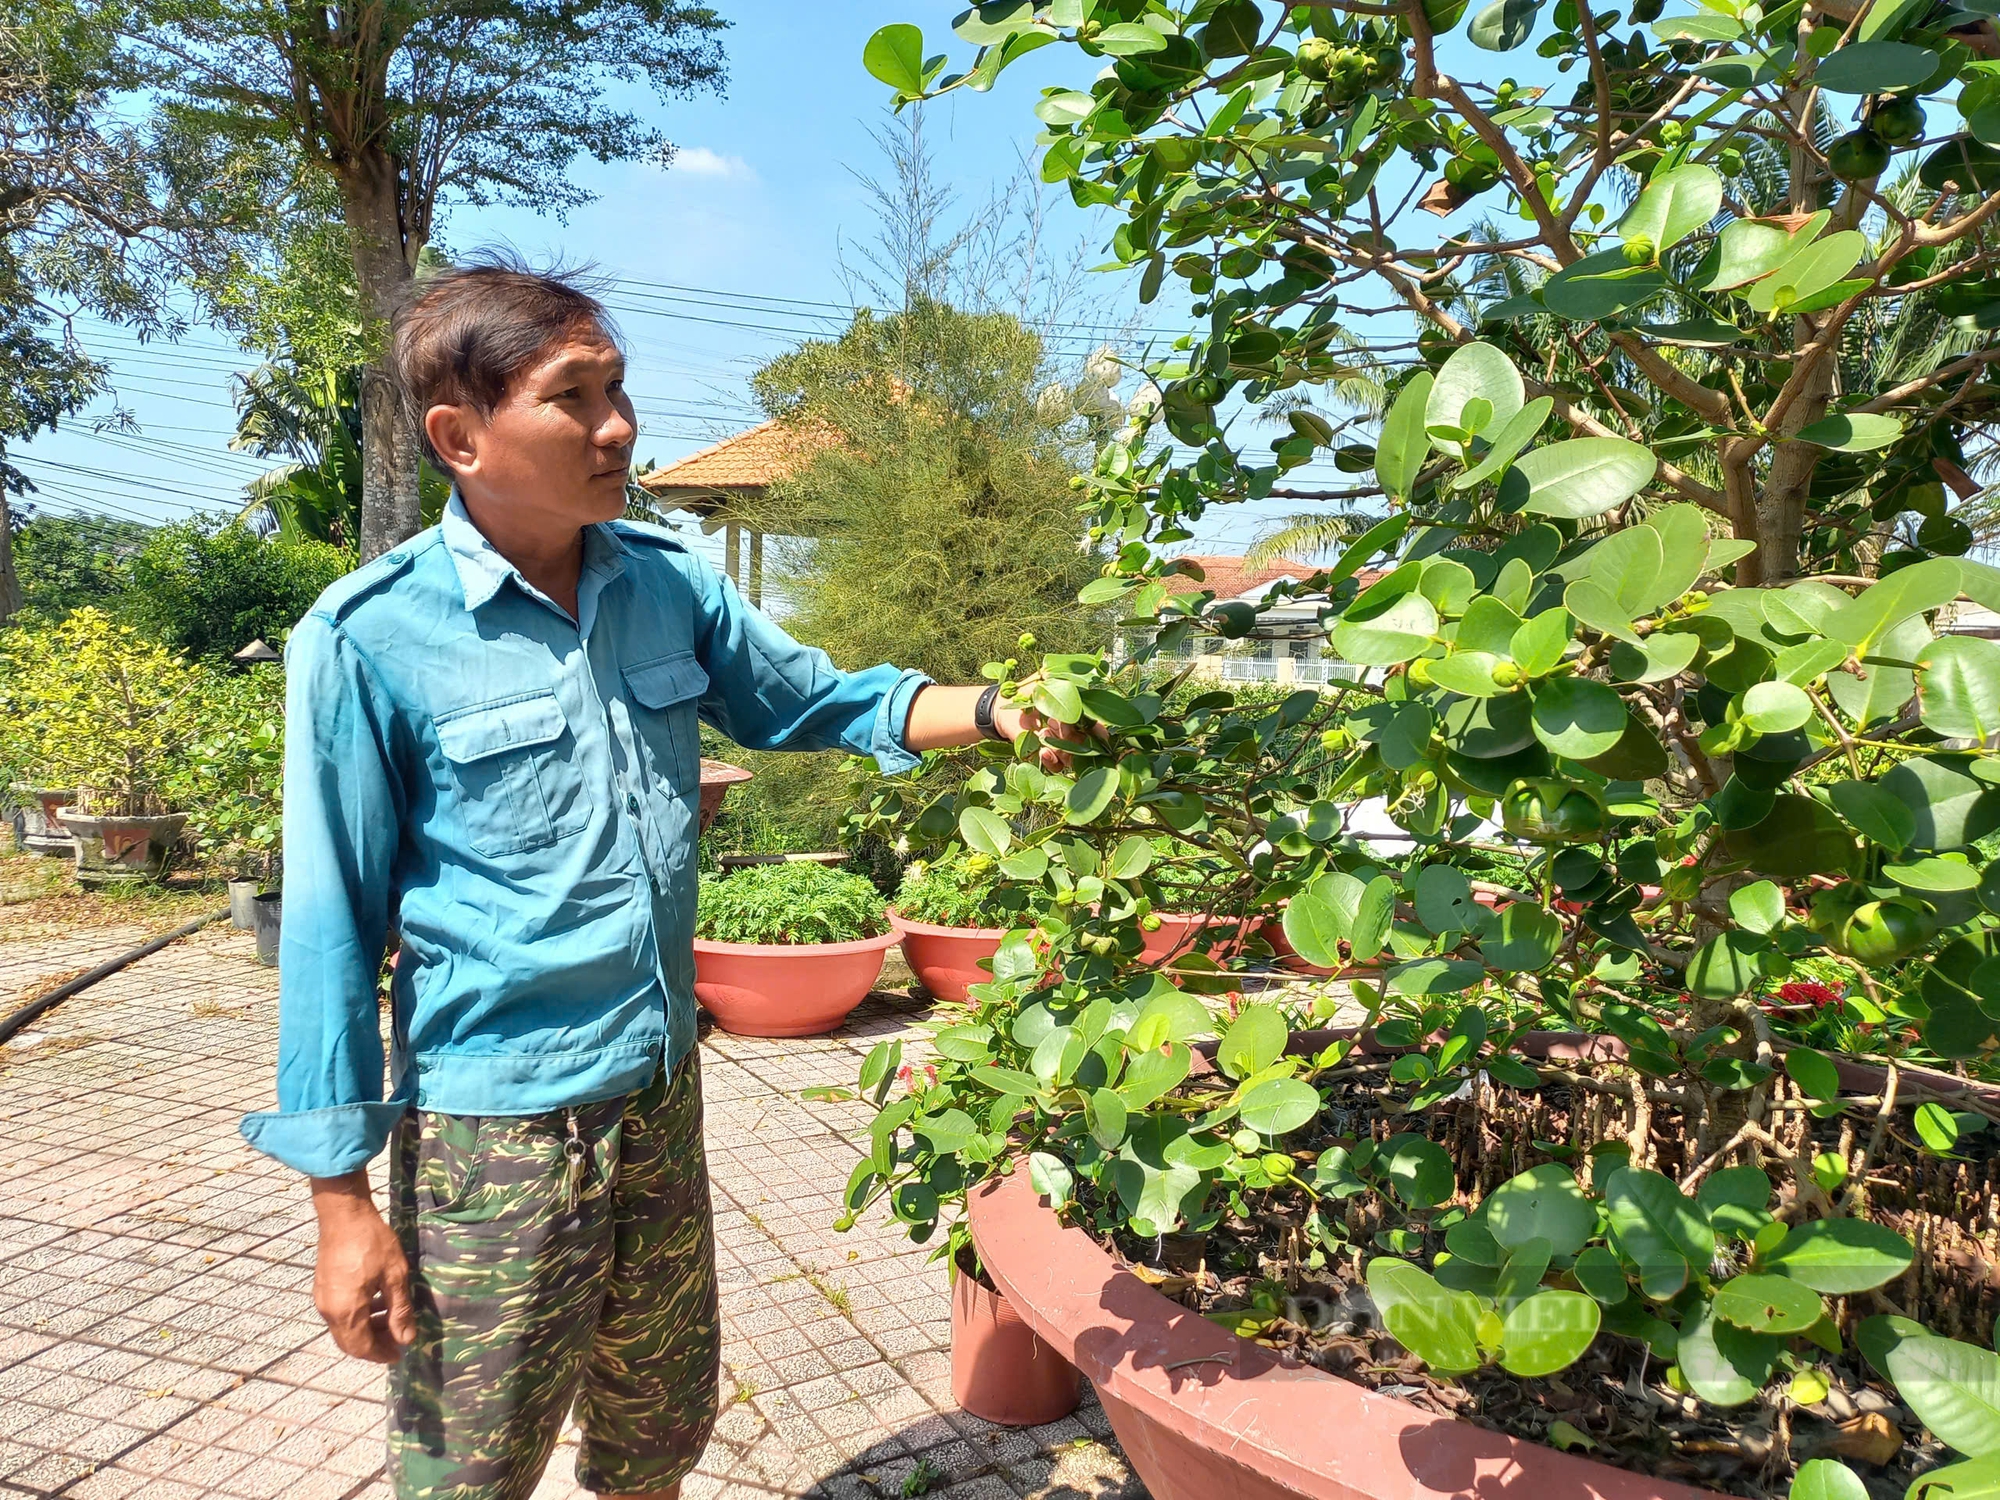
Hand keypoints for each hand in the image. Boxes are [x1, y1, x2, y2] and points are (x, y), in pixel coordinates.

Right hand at [310, 1171, 414, 1362]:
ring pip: (344, 1328)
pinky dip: (357, 1316)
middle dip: (374, 1345)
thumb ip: (399, 1310)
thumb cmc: (372, 1242)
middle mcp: (329, 1311)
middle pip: (349, 1342)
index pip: (361, 1348)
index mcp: (346, 1312)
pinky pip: (339, 1313)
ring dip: (366, 1329)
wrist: (343, 1213)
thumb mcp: (394, 1276)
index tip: (400, 1354)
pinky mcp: (322, 1288)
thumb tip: (406, 1339)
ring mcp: (322, 1299)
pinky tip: (376, 1302)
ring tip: (391, 1319)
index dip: (381, 1354)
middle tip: (397, 1339)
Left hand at [992, 696, 1100, 771]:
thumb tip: (1079, 706)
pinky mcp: (1048, 756)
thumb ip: (1065, 690)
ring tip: (1043, 734)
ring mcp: (1062, 745)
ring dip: (1061, 747)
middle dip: (1075, 738)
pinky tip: (1042, 751)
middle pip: (1087, 743)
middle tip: (1058, 727)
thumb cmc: (1026, 693)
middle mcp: (1074, 731)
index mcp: (1078, 713)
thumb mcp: (1047, 684)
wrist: (1002, 709)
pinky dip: (1052, 760)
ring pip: (1074, 756)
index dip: (1099, 732)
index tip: (1098, 734)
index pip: (1096, 725)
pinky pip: (1058, 766)